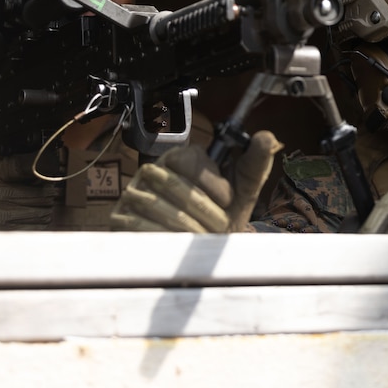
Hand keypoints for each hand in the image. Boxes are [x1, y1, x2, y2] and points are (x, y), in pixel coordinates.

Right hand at [110, 130, 282, 232]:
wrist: (202, 251)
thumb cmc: (222, 214)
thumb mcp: (243, 189)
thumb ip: (255, 163)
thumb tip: (266, 137)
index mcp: (179, 158)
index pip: (188, 158)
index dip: (212, 182)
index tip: (229, 200)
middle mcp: (152, 172)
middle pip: (174, 184)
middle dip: (204, 210)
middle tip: (221, 226)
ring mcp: (134, 194)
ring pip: (158, 206)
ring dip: (188, 227)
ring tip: (205, 238)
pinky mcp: (121, 219)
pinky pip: (139, 225)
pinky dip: (165, 237)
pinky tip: (181, 245)